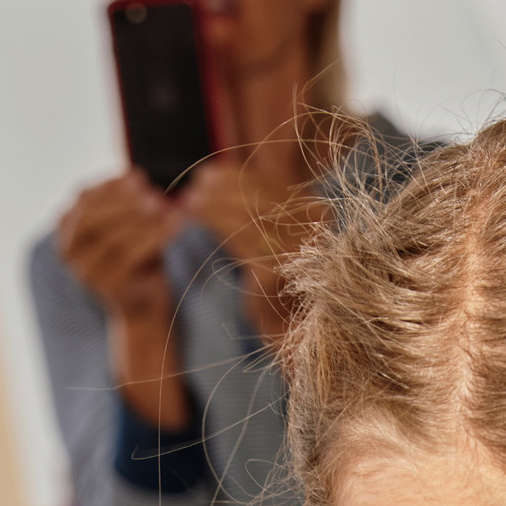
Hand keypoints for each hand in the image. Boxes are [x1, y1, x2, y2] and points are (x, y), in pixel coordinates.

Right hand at [56, 170, 183, 321]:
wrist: (143, 303)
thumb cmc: (137, 255)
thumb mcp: (127, 223)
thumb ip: (124, 201)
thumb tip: (136, 175)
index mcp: (66, 229)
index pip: (83, 198)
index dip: (111, 185)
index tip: (139, 177)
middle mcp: (68, 251)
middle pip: (93, 216)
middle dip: (125, 202)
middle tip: (155, 195)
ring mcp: (84, 270)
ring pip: (113, 235)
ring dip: (144, 219)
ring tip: (169, 208)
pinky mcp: (105, 285)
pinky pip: (131, 255)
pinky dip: (156, 237)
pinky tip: (177, 225)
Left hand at [180, 145, 308, 278]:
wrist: (292, 331)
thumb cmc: (278, 285)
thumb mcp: (272, 240)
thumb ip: (258, 210)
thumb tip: (217, 178)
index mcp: (317, 211)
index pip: (273, 185)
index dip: (238, 177)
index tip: (208, 174)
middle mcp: (314, 225)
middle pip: (259, 198)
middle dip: (223, 191)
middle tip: (194, 187)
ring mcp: (299, 245)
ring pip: (247, 216)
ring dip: (213, 206)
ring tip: (188, 202)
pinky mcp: (277, 267)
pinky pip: (237, 239)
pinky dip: (212, 227)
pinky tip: (192, 221)